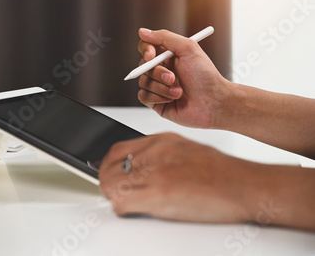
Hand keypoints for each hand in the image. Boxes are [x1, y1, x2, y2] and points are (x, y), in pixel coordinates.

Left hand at [98, 133, 252, 222]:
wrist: (244, 185)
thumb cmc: (221, 172)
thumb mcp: (185, 150)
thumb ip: (160, 156)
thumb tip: (141, 169)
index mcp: (161, 140)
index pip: (117, 150)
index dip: (107, 165)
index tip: (107, 174)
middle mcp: (155, 152)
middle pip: (110, 168)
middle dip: (106, 183)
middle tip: (112, 193)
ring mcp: (156, 172)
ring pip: (112, 185)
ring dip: (113, 197)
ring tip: (123, 203)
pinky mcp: (159, 193)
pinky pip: (123, 202)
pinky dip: (122, 209)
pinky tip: (131, 211)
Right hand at [137, 28, 228, 128]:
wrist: (213, 101)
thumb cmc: (205, 76)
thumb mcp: (188, 48)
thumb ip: (164, 37)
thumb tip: (142, 32)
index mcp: (168, 56)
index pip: (146, 47)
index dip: (145, 50)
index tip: (151, 55)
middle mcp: (161, 70)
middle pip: (143, 65)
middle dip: (157, 72)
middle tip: (172, 77)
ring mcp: (158, 86)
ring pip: (143, 82)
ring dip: (161, 87)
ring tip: (179, 90)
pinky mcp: (156, 102)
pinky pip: (144, 96)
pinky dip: (158, 97)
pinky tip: (173, 99)